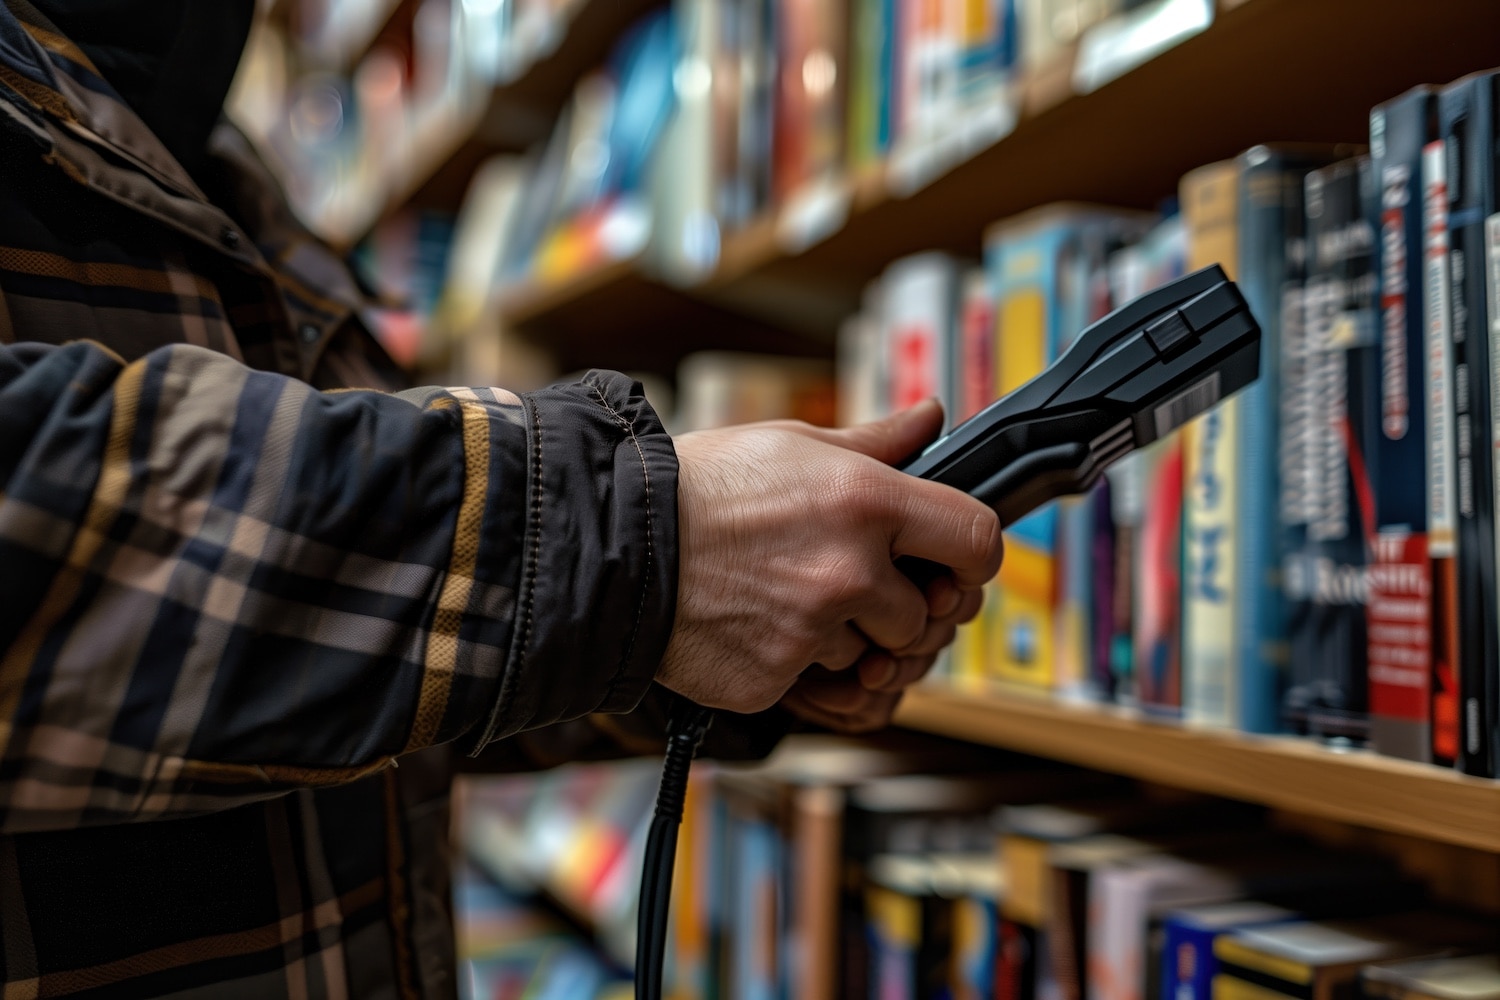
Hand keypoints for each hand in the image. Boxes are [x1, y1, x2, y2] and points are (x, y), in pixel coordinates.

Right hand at [658, 400, 1001, 714]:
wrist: (612, 546)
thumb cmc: (700, 486)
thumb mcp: (791, 444)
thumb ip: (876, 442)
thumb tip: (932, 418)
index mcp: (867, 501)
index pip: (977, 541)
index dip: (969, 555)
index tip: (950, 561)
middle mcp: (850, 571)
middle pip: (921, 615)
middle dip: (889, 605)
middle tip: (835, 579)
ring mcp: (813, 633)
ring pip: (864, 654)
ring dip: (835, 636)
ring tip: (775, 593)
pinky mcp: (775, 680)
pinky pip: (807, 682)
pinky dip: (784, 660)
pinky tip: (746, 622)